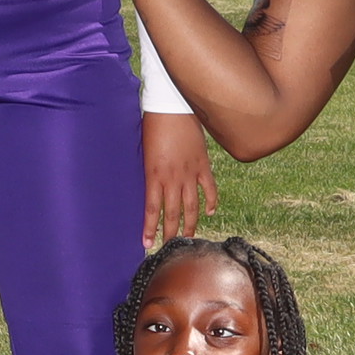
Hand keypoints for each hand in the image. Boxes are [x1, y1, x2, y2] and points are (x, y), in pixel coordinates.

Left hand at [141, 112, 211, 241]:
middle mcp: (172, 178)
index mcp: (153, 175)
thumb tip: (151, 189)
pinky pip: (209, 189)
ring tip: (187, 237)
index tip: (146, 244)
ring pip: (191, 206)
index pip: (151, 209)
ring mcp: (190, 172)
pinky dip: (210, 202)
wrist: (171, 106)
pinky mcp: (203, 165)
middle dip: (169, 233)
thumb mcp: (144, 152)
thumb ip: (149, 173)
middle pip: (172, 213)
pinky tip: (209, 212)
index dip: (149, 228)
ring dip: (189, 224)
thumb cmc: (152, 126)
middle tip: (168, 248)